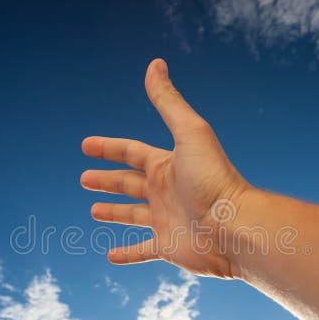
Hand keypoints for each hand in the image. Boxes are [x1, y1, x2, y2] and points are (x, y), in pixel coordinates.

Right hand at [81, 58, 249, 277]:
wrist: (234, 228)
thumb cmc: (213, 179)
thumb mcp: (189, 133)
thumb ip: (168, 102)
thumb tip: (155, 64)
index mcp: (167, 166)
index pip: (132, 152)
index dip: (108, 148)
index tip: (86, 145)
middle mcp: (165, 192)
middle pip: (129, 183)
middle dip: (107, 180)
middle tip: (84, 179)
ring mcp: (166, 221)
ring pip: (133, 216)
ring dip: (113, 212)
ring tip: (94, 211)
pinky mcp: (169, 248)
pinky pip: (142, 251)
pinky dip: (126, 254)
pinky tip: (110, 255)